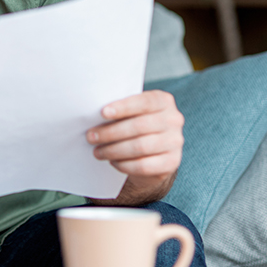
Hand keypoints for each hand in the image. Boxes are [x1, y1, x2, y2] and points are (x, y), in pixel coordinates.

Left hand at [87, 89, 183, 204]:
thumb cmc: (135, 124)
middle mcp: (174, 120)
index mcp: (163, 101)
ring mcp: (175, 142)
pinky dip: (125, 164)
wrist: (153, 151)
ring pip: (141, 147)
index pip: (144, 102)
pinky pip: (145, 165)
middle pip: (139, 126)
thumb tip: (91, 114)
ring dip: (114, 150)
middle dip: (111, 132)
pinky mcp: (172, 162)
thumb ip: (119, 110)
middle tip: (91, 136)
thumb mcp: (131, 112)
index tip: (102, 113)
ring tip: (97, 151)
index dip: (123, 107)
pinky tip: (113, 162)